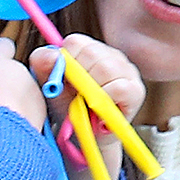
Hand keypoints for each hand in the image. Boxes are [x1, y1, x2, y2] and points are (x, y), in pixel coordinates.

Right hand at [0, 36, 43, 128]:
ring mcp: (33, 88)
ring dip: (14, 99)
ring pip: (23, 90)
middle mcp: (19, 69)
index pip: (2, 45)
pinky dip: (24, 115)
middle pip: (11, 71)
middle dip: (2, 82)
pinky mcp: (43, 108)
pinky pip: (31, 108)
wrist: (1, 133)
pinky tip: (10, 127)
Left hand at [29, 33, 145, 173]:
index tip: (66, 82)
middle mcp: (111, 55)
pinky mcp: (136, 90)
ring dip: (92, 90)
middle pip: (92, 53)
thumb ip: (43, 65)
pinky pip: (119, 87)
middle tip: (77, 95)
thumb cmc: (68, 108)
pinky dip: (106, 98)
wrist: (85, 137)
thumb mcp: (49, 86)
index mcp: (89, 48)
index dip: (66, 63)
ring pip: (106, 68)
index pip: (75, 42)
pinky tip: (100, 108)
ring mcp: (127, 70)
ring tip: (88, 103)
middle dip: (79, 78)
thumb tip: (53, 55)